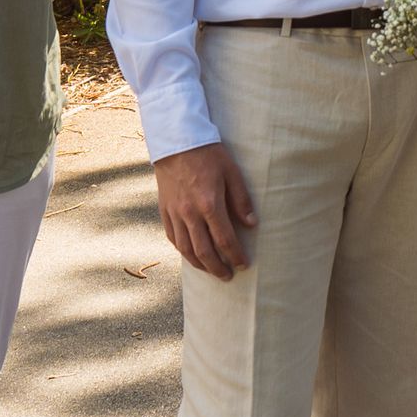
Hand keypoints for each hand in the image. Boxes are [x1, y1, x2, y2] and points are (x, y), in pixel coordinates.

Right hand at [153, 142, 256, 278]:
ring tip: (211, 270)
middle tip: (228, 276)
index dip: (235, 256)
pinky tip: (191, 255)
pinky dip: (182, 250)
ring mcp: (174, 213)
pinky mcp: (164, 210)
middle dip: (217, 268)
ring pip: (185, 249)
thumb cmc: (208, 153)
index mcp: (209, 204)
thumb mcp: (232, 171)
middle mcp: (190, 213)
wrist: (176, 140)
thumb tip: (252, 224)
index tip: (243, 264)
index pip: (225, 240)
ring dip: (199, 264)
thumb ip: (241, 200)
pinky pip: (172, 238)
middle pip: (204, 251)